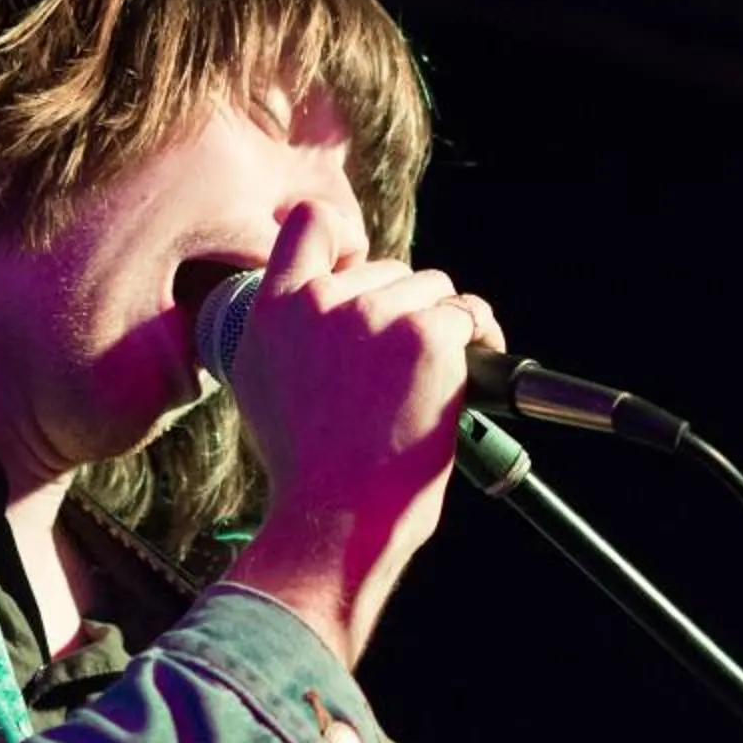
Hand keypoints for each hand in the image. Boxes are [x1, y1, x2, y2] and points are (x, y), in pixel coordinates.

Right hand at [221, 201, 502, 666]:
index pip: (312, 225)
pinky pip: (467, 316)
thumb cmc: (308, 470)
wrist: (336, 517)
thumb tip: (326, 305)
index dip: (346, 241)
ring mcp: (374, 314)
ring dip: (442, 327)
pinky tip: (468, 374)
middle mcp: (320, 301)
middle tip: (400, 372)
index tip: (361, 273)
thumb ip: (286, 333)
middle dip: (403, 311)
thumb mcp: (262, 386)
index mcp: (272, 310)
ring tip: (428, 381)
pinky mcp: (424, 335)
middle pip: (388, 270)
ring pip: (432, 291)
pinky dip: (480, 339)